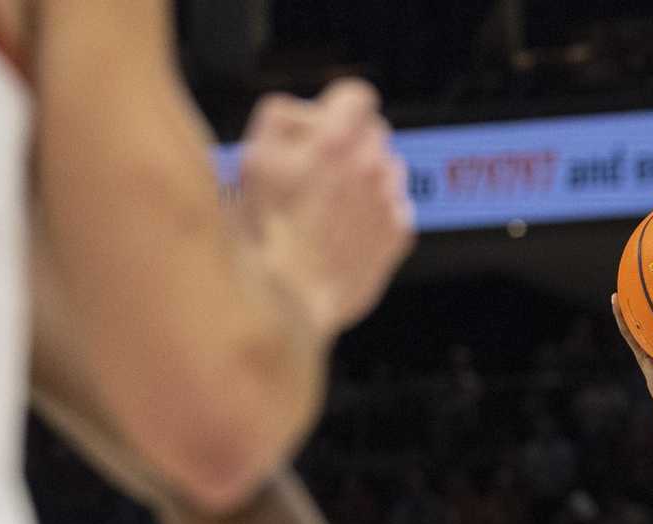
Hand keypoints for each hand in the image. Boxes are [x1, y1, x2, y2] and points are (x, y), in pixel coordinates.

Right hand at [237, 79, 413, 334]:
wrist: (288, 299)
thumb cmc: (265, 234)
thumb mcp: (252, 158)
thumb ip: (282, 119)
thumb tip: (307, 113)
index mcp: (334, 140)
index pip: (357, 96)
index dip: (339, 108)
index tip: (329, 124)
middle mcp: (370, 166)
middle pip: (375, 132)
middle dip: (350, 144)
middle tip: (319, 172)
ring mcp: (389, 200)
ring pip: (388, 168)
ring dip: (366, 178)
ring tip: (330, 206)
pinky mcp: (400, 233)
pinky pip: (396, 207)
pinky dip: (377, 213)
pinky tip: (346, 231)